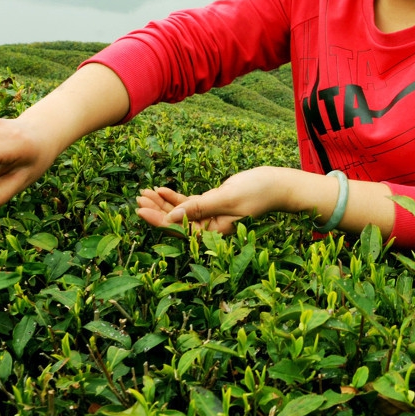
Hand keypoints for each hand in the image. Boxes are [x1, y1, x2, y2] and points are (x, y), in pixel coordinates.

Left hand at [135, 167, 289, 234]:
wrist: (276, 184)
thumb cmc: (257, 192)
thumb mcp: (227, 198)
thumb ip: (199, 207)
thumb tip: (173, 218)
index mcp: (214, 232)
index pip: (180, 229)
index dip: (159, 221)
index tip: (141, 210)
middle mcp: (210, 227)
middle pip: (176, 222)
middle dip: (156, 211)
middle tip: (138, 198)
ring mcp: (209, 215)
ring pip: (180, 212)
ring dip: (162, 203)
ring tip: (144, 193)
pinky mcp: (211, 204)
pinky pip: (188, 203)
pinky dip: (174, 196)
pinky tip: (161, 189)